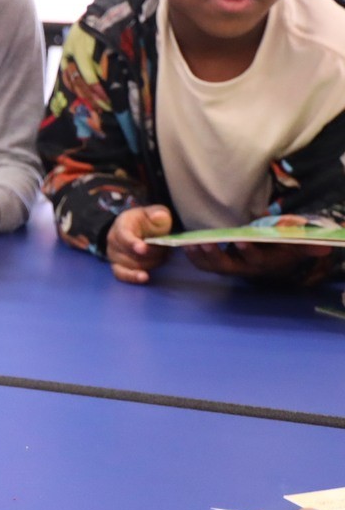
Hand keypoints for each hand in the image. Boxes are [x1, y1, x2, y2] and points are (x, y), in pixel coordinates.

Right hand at [105, 204, 173, 284]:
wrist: (136, 230)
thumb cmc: (146, 222)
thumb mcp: (154, 213)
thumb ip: (159, 214)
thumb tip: (159, 217)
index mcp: (121, 225)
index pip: (124, 235)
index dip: (132, 243)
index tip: (143, 248)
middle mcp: (113, 241)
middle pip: (131, 253)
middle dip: (151, 254)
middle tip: (165, 249)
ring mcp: (114, 255)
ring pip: (131, 264)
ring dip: (150, 263)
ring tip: (161, 256)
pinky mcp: (117, 266)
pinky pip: (121, 274)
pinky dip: (132, 277)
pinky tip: (144, 277)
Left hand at [185, 241, 333, 281]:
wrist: (274, 262)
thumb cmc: (283, 249)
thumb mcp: (296, 246)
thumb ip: (307, 245)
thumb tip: (326, 246)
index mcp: (264, 262)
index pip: (256, 259)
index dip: (249, 252)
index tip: (242, 242)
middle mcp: (245, 268)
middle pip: (228, 266)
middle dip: (216, 255)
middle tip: (204, 242)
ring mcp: (230, 267)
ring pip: (213, 266)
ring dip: (200, 256)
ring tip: (189, 243)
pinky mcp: (218, 264)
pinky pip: (204, 264)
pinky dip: (193, 257)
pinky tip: (184, 245)